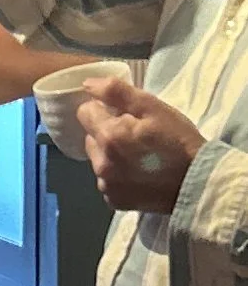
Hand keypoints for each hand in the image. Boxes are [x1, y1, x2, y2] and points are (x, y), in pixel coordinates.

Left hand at [76, 77, 205, 212]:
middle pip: (90, 136)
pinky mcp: (115, 201)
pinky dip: (116, 175)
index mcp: (108, 136)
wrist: (200, 183)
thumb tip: (87, 85)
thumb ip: (116, 92)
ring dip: (110, 154)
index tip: (125, 115)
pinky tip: (138, 173)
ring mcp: (107, 185)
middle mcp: (101, 163)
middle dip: (107, 132)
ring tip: (139, 155)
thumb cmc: (178, 141)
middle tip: (135, 135)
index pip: (85, 112)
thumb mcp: (153, 107)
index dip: (104, 109)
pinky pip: (106, 180)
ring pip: (98, 159)